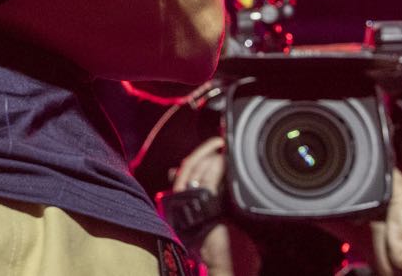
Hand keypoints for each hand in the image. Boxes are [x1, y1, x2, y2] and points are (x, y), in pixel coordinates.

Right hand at [170, 137, 259, 275]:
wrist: (214, 259)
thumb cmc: (211, 239)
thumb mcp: (204, 212)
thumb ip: (200, 193)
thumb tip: (191, 175)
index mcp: (178, 199)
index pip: (184, 170)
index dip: (197, 155)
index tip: (211, 145)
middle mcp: (178, 198)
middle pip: (188, 166)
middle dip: (204, 151)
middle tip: (218, 142)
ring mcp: (186, 201)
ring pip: (196, 170)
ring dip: (211, 157)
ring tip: (223, 150)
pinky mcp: (199, 203)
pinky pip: (206, 180)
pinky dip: (216, 167)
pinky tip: (223, 160)